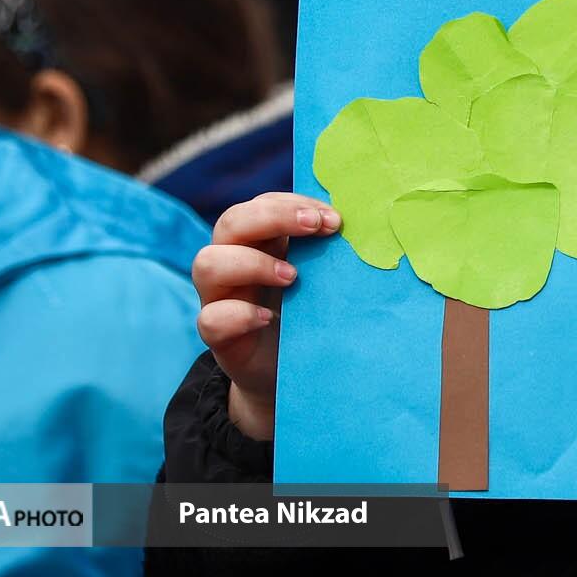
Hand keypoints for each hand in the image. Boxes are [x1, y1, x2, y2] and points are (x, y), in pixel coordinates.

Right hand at [192, 193, 339, 441]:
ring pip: (206, 264)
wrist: (295, 373)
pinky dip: (238, 314)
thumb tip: (370, 229)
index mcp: (259, 240)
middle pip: (230, 222)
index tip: (333, 218)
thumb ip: (331, 254)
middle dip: (273, 217)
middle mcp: (232, 261)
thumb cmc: (313, 314)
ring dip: (252, 263)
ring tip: (293, 277)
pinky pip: (210, 318)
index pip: (262, 204)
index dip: (293, 203)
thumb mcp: (323, 279)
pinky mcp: (217, 336)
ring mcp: (219, 297)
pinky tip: (267, 318)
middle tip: (316, 226)